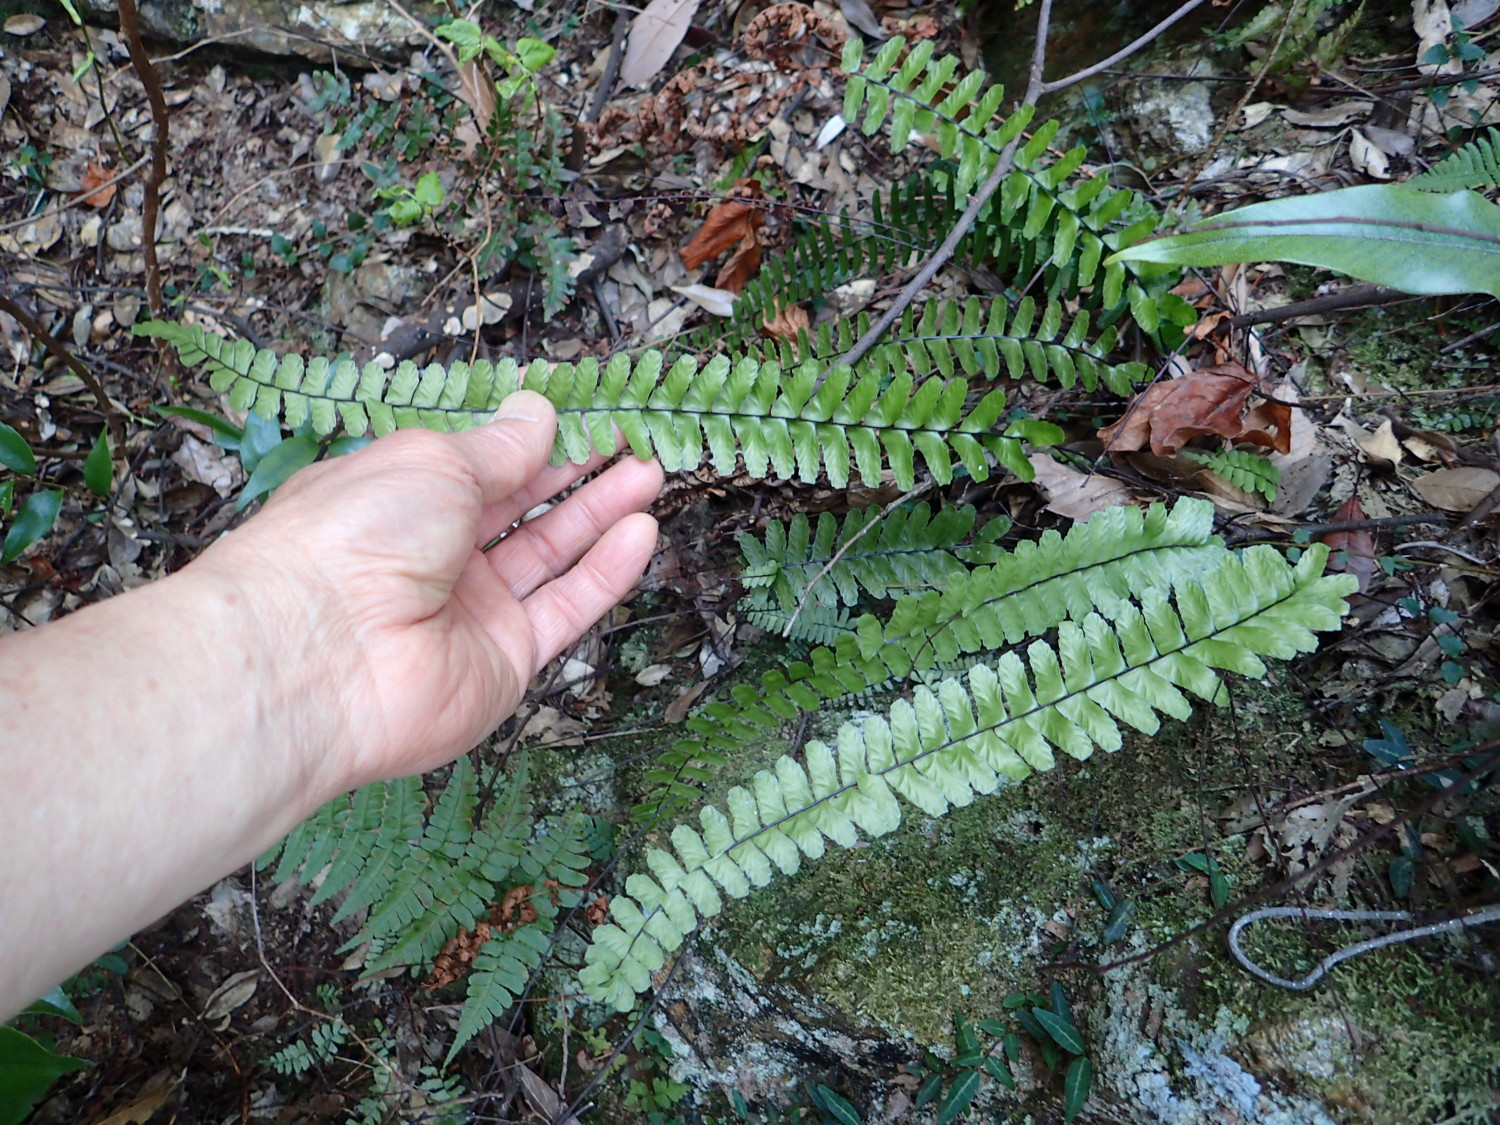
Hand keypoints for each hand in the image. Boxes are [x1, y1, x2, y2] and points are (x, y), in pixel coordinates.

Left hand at [194, 391, 661, 796]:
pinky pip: (564, 609)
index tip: (587, 414)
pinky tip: (640, 531)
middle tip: (633, 440)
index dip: (535, 441)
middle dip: (577, 473)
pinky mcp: (504, 661)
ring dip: (600, 515)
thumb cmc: (354, 537)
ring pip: (550, 556)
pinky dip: (604, 572)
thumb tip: (537, 411)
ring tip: (649, 473)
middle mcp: (434, 556)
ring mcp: (470, 612)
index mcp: (399, 499)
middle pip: (520, 509)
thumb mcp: (430, 462)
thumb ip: (498, 446)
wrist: (322, 656)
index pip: (479, 466)